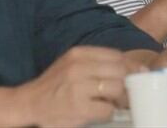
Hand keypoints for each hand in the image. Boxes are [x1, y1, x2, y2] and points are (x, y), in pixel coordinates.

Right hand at [16, 46, 140, 126]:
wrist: (30, 103)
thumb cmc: (55, 85)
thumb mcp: (72, 64)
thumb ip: (97, 62)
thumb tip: (133, 68)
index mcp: (78, 53)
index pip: (116, 55)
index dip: (130, 66)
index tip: (136, 75)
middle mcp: (78, 67)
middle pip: (119, 71)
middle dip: (128, 83)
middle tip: (125, 93)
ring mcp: (78, 87)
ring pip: (116, 88)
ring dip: (120, 99)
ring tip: (113, 103)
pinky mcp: (78, 107)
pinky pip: (107, 109)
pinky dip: (108, 113)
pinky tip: (100, 112)